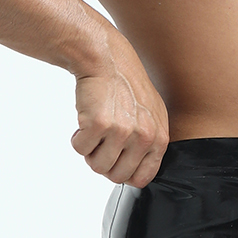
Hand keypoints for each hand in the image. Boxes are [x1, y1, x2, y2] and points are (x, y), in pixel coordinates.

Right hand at [72, 46, 168, 187]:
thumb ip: (150, 144)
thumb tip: (138, 172)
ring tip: (95, 130)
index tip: (116, 159)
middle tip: (101, 142)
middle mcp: (144, 137)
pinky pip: (80, 149)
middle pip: (116, 176)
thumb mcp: (152, 115)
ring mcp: (122, 131)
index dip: (123, 172)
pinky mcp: (98, 124)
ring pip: (96, 166)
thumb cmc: (127, 85)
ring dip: (90, 151)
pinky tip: (85, 121)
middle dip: (104, 162)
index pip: (141, 178)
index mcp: (159, 138)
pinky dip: (78, 138)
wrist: (107, 59)